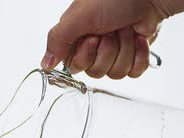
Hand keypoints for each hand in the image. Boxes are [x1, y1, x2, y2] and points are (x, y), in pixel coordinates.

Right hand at [41, 0, 166, 78]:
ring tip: (126, 29)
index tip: (93, 37)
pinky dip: (139, 55)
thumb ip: (58, 40)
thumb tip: (44, 65)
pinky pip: (134, 72)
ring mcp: (114, 54)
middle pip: (96, 72)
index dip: (86, 56)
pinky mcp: (133, 58)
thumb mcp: (79, 17)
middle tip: (111, 30)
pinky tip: (139, 38)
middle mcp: (94, 48)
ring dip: (125, 49)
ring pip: (116, 73)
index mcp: (77, 39)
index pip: (75, 67)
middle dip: (108, 50)